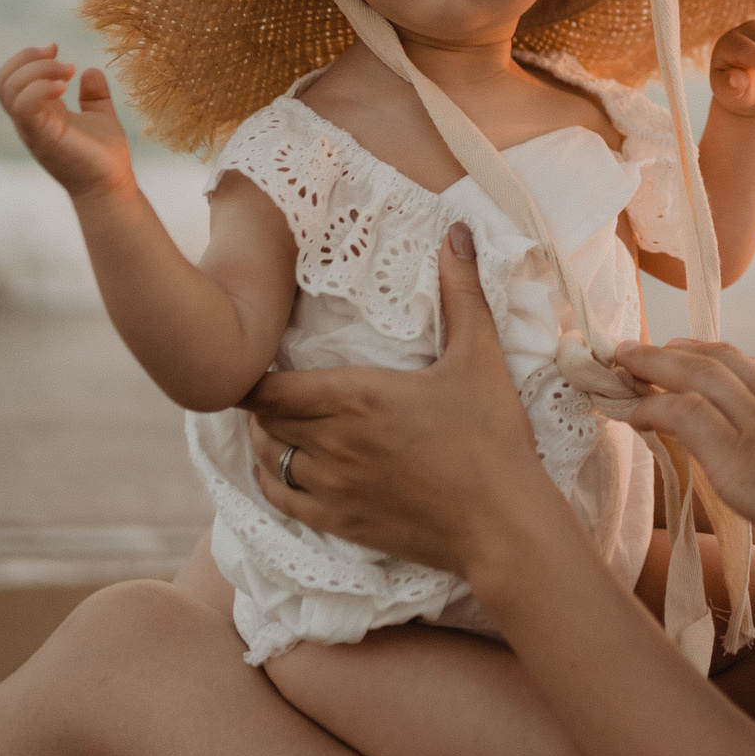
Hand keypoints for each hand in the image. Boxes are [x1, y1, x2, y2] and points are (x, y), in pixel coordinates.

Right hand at [0, 45, 134, 199]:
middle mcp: (29, 120)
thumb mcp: (99, 116)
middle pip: (3, 81)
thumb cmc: (103, 155)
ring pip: (9, 91)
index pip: (10, 79)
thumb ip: (93, 95)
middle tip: (57, 53)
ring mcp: (32, 129)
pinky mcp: (43, 137)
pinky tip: (65, 87)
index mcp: (37, 112)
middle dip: (26, 58)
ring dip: (36, 71)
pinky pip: (25, 107)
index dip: (25, 58)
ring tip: (67, 71)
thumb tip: (91, 71)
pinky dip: (40, 88)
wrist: (110, 186)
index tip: (55, 47)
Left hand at [243, 223, 558, 570]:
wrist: (501, 523)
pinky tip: (280, 468)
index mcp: (356, 397)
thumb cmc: (491, 437)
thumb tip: (458, 232)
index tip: (259, 363)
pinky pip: (281, 500)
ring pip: (267, 458)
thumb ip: (462, 292)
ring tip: (279, 423)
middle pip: (264, 420)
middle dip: (262, 403)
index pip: (271, 388)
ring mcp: (332, 486)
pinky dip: (271, 479)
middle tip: (274, 387)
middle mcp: (331, 442)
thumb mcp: (480, 357)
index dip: (253, 377)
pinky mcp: (340, 522)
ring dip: (266, 438)